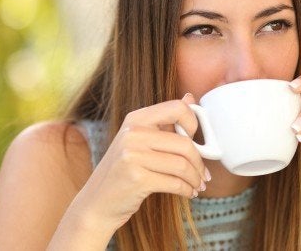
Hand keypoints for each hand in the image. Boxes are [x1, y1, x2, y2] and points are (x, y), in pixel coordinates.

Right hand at [70, 94, 209, 231]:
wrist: (96, 203)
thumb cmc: (124, 171)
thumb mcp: (139, 141)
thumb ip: (165, 121)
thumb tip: (190, 97)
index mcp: (136, 119)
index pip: (177, 108)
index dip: (194, 123)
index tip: (197, 141)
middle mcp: (133, 134)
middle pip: (185, 143)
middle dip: (200, 162)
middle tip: (204, 175)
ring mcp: (133, 156)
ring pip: (182, 165)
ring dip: (195, 179)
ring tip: (198, 185)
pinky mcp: (136, 179)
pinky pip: (175, 183)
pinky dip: (187, 190)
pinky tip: (189, 193)